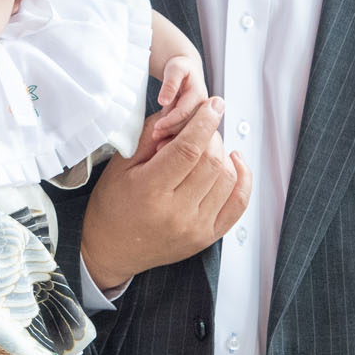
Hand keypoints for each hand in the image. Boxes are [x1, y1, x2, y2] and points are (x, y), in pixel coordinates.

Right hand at [79, 97, 250, 294]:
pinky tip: (233, 163)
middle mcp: (176, 212)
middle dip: (211, 136)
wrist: (112, 249)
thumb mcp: (121, 165)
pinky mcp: (207, 237)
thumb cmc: (112, 206)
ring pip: (226, 178)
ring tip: (207, 147)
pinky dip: (242, 179)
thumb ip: (149, 135)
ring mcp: (195, 228)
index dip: (205, 122)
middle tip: (201, 128)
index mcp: (150, 191)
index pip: (189, 149)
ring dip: (223, 155)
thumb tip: (177, 112)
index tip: (214, 105)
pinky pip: (237, 203)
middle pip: (211, 161)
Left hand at [148, 52, 206, 150]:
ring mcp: (200, 113)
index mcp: (199, 94)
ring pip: (188, 129)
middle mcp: (203, 106)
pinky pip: (187, 130)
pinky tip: (164, 143)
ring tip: (158, 144)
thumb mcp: (175, 69)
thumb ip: (170, 84)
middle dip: (170, 131)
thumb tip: (164, 101)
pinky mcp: (196, 118)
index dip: (170, 121)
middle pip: (187, 123)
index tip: (156, 127)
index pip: (184, 112)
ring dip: (173, 137)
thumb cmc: (180, 68)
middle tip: (155, 136)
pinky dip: (175, 136)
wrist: (187, 69)